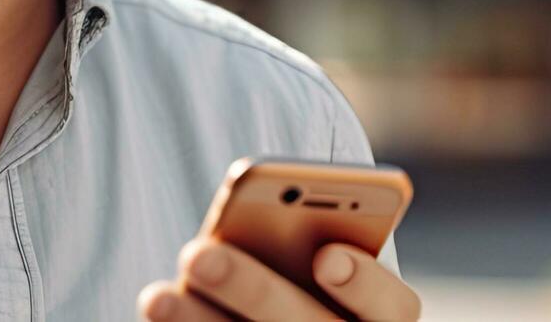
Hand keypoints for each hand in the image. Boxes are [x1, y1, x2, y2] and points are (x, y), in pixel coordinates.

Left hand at [136, 238, 421, 320]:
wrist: (278, 320)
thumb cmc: (297, 285)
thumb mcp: (308, 261)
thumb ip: (297, 242)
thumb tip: (235, 236)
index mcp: (382, 319)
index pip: (394, 306)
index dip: (364, 283)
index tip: (326, 256)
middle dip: (252, 290)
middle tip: (197, 254)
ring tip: (156, 297)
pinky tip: (157, 313)